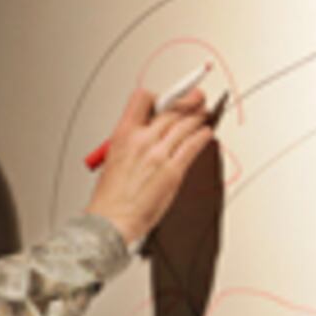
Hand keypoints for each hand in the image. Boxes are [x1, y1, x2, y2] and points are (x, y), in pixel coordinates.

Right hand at [85, 87, 212, 244]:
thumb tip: (148, 131)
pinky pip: (193, 145)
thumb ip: (132, 142)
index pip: (144, 99)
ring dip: (199, 116)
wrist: (111, 219)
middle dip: (189, 100)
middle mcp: (142, 141)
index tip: (168, 97)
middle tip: (198, 98)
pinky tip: (206, 134)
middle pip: (172, 109)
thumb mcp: (113, 158)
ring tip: (205, 114)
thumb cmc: (110, 196)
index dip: (159, 96)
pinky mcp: (173, 171)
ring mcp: (159, 155)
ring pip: (187, 124)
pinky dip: (203, 136)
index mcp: (122, 135)